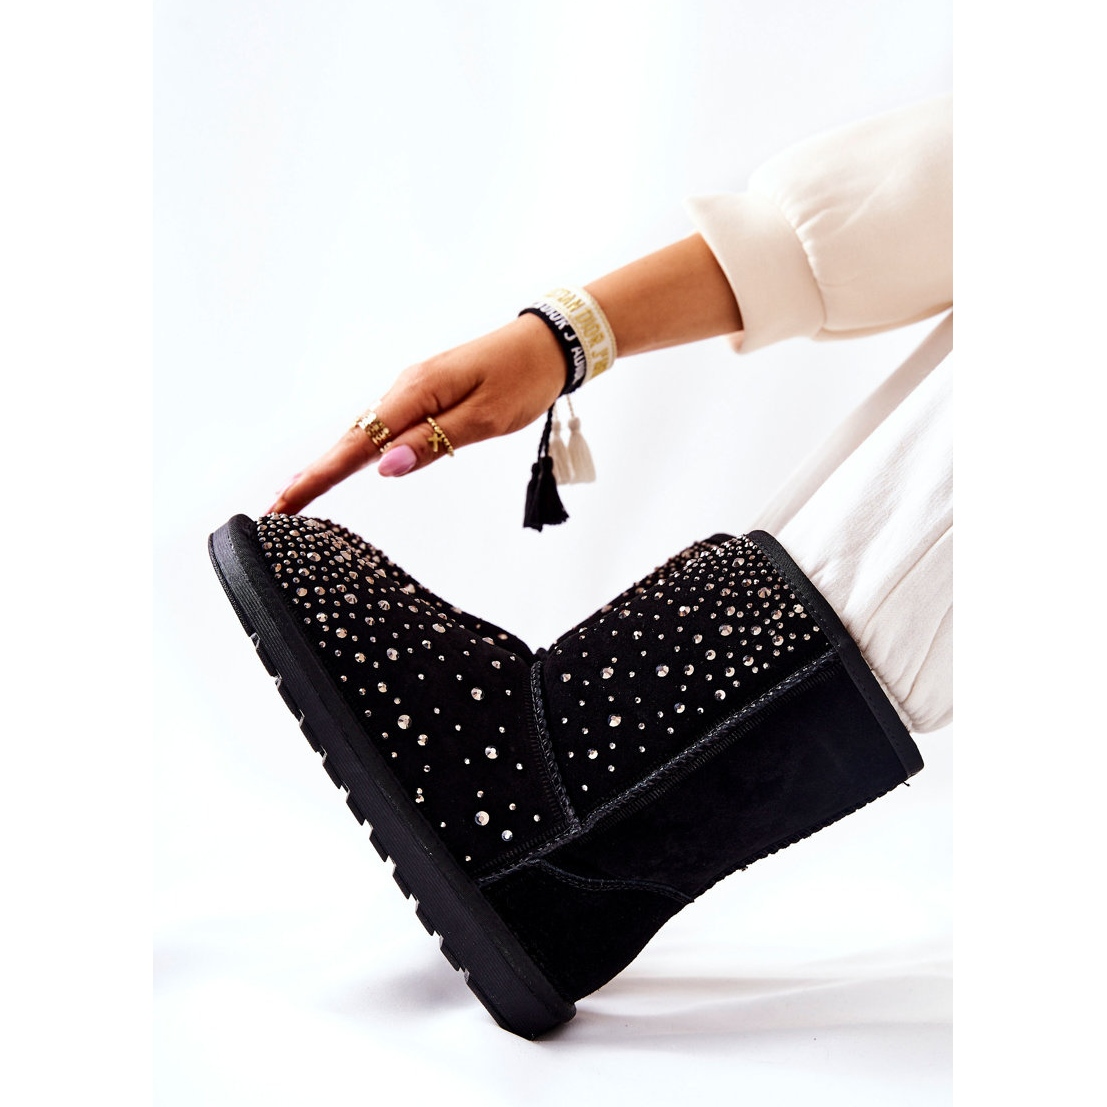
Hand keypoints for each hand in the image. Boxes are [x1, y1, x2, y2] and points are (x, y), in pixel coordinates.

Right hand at [267, 313, 565, 514]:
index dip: (319, 477)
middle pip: (351, 439)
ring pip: (366, 432)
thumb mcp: (484, 419)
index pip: (357, 445)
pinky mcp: (426, 393)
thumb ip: (434, 443)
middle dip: (313, 474)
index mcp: (416, 393)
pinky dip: (360, 447)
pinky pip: (385, 424)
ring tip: (300, 493)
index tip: (286, 503)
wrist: (547, 343)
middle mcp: (405, 388)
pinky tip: (346, 463)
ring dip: (333, 463)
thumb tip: (385, 467)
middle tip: (279, 508)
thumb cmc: (522, 378)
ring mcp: (413, 389)